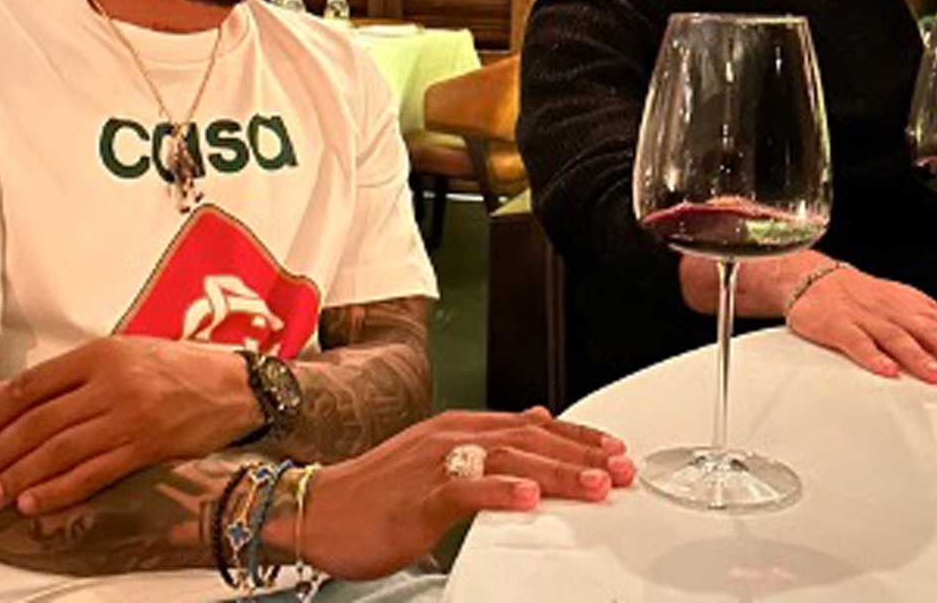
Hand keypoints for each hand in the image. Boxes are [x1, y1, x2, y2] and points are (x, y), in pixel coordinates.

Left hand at [0, 336, 254, 514]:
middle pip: (41, 421)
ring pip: (61, 450)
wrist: (238, 386)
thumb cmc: (181, 367)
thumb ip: (78, 370)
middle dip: (0, 449)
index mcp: (104, 353)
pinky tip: (34, 501)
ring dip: (21, 475)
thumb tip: (19, 394)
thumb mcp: (129, 351)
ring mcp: (130, 417)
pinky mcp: (147, 447)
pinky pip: (93, 473)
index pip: (36, 384)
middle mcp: (113, 383)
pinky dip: (59, 490)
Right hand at [283, 407, 634, 581]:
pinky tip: (528, 496)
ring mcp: (434, 463)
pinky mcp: (418, 496)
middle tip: (623, 469)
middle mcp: (451, 437)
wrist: (314, 511)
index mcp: (459, 429)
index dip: (578, 437)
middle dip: (582, 454)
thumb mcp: (438, 460)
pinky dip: (500, 490)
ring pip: (508, 458)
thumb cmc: (373, 495)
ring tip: (595, 483)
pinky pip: (465, 489)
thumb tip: (534, 424)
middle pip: (530, 439)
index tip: (616, 450)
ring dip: (557, 470)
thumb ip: (487, 446)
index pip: (533, 426)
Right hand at [786, 263, 936, 383]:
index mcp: (915, 307)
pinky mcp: (841, 328)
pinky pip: (858, 343)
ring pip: (898, 339)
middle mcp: (897, 313)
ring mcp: (869, 320)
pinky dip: (873, 357)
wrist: (815, 278)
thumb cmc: (865, 295)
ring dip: (920, 357)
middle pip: (931, 332)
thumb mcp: (909, 304)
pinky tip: (887, 371)